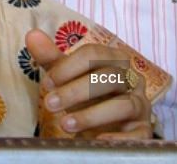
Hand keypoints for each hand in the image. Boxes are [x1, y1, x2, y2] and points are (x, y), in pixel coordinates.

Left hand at [26, 29, 152, 138]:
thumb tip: (32, 35)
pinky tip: (96, 141)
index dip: (68, 67)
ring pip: (123, 105)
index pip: (94, 54)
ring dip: (91, 115)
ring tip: (64, 124)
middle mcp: (131, 79)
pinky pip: (138, 135)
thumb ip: (50, 57)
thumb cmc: (85, 93)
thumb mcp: (66, 74)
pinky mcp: (144, 131)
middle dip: (75, 91)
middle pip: (108, 78)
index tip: (47, 82)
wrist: (105, 124)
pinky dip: (117, 138)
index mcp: (113, 58)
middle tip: (49, 104)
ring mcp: (140, 105)